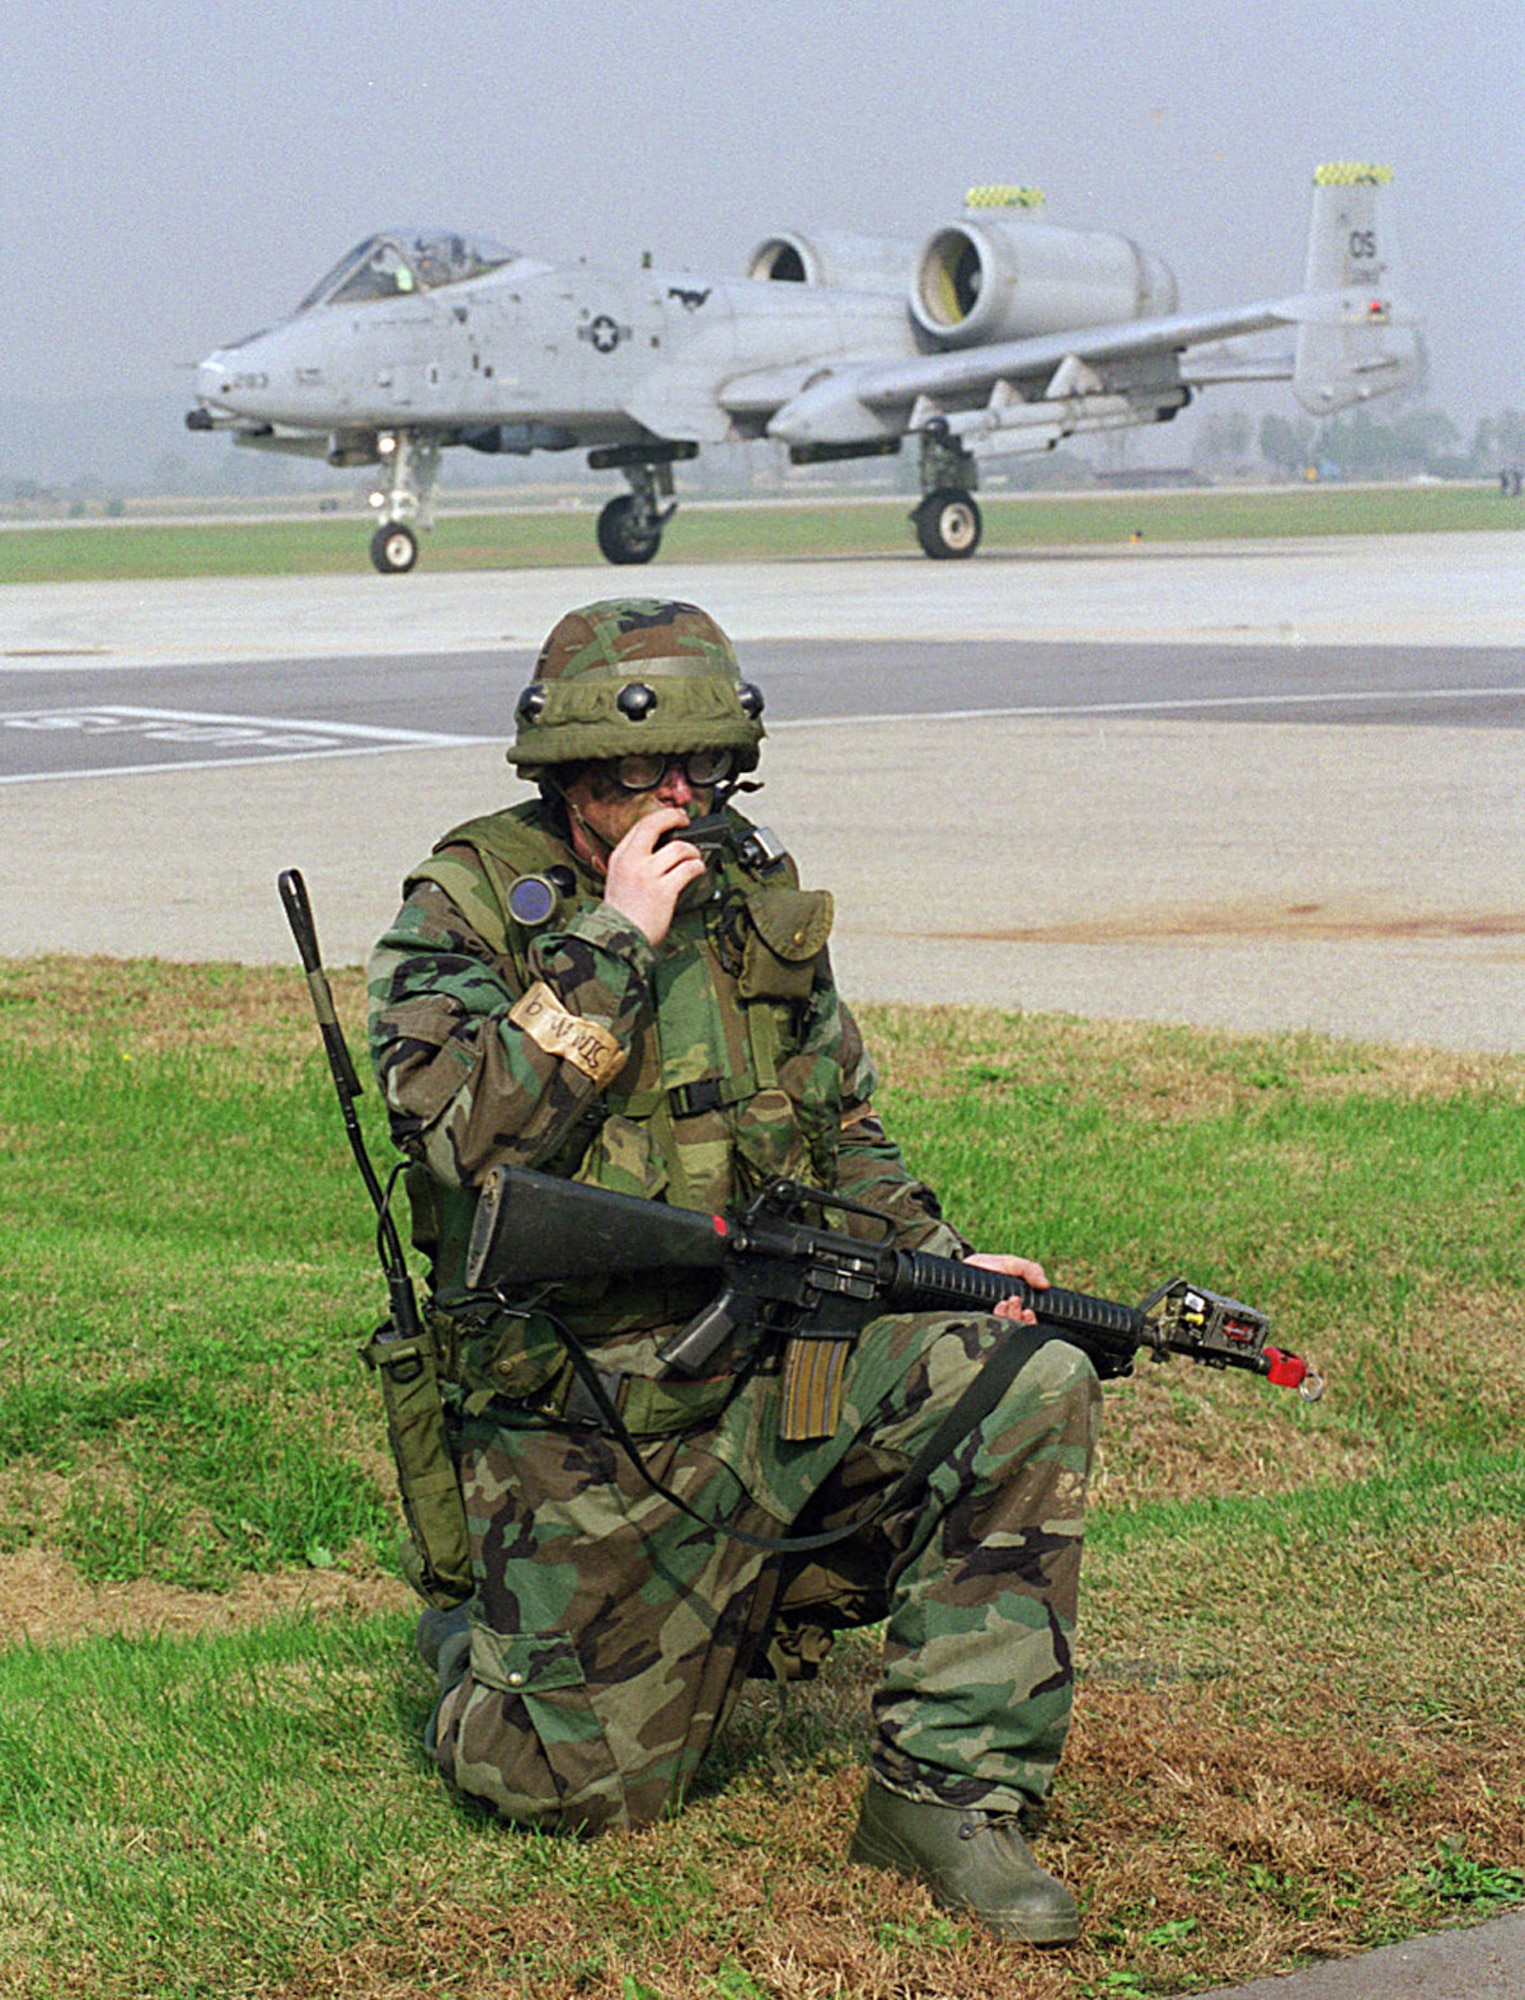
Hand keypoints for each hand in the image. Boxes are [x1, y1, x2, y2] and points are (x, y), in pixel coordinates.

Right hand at [602, 805, 706, 945]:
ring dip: (692, 851)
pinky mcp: (664, 891)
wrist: (619, 939)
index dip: (662, 816)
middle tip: (685, 819)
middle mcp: (632, 862)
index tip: (674, 817)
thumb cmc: (621, 914)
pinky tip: (698, 870)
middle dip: (675, 816)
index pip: (641, 825)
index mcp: (620, 857)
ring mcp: (648, 875)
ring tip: (694, 857)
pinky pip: (688, 869)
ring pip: (679, 848)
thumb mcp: (618, 879)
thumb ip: (634, 862)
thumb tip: (662, 848)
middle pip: (655, 824)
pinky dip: (698, 866)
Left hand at [966, 1250, 1048, 1324]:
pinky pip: (982, 1331)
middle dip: (1016, 1318)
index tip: (1028, 1311)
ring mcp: (990, 1324)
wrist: (965, 1268)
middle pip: (1016, 1332)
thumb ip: (1031, 1270)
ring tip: (1001, 1303)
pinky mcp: (974, 1324)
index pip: (1030, 1327)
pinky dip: (987, 1322)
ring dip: (1004, 1319)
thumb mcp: (1014, 1265)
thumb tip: (1045, 1284)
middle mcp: (1006, 1321)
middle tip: (1013, 1300)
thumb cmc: (993, 1267)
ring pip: (1000, 1333)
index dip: (1031, 1323)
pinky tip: (990, 1309)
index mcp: (1019, 1311)